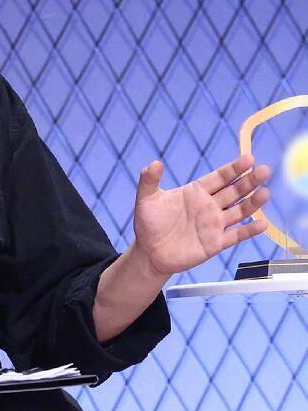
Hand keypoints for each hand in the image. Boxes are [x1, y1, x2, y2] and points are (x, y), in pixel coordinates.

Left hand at [132, 154, 271, 277]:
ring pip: (239, 211)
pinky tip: (262, 224)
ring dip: (253, 203)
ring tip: (265, 193)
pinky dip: (249, 230)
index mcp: (196, 192)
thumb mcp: (146, 199)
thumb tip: (153, 163)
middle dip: (249, 181)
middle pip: (234, 191)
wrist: (149, 251)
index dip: (234, 169)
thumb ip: (149, 181)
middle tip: (264, 170)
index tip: (249, 159)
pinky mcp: (215, 243)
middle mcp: (209, 206)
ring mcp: (214, 224)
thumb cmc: (148, 223)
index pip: (219, 177)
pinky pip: (236, 235)